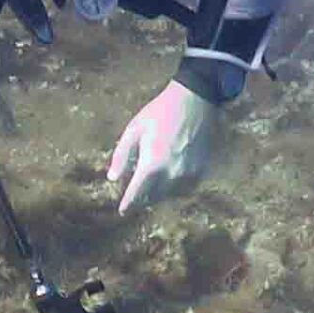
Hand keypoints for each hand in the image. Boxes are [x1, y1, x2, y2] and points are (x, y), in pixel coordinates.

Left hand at [107, 81, 216, 213]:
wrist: (194, 101)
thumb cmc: (159, 113)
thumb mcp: (133, 130)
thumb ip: (121, 156)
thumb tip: (112, 178)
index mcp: (152, 164)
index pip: (136, 194)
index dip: (128, 205)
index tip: (122, 212)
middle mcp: (171, 174)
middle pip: (153, 197)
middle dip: (142, 198)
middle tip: (136, 193)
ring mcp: (188, 174)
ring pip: (169, 195)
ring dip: (158, 193)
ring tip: (152, 184)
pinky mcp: (201, 170)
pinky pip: (185, 188)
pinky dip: (175, 187)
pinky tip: (169, 177)